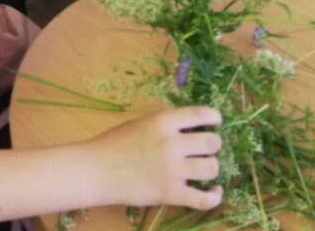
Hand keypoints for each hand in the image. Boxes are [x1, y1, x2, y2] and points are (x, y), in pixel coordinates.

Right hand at [88, 106, 222, 209]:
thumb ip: (166, 125)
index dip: (214, 117)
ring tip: (205, 168)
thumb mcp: (141, 123)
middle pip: (211, 142)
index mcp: (163, 121)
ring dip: (212, 167)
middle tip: (207, 148)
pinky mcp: (171, 194)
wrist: (98, 169)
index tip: (217, 121)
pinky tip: (215, 191)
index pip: (200, 114)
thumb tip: (190, 127)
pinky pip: (204, 199)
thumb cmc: (115, 143)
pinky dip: (215, 196)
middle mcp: (172, 143)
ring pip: (212, 167)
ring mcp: (172, 170)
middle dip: (213, 144)